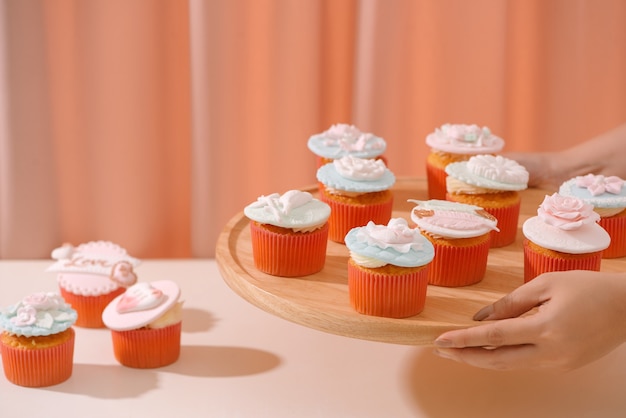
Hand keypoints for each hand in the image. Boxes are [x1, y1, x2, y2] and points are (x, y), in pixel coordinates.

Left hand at [433, 270, 625, 370]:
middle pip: (497, 361)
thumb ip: (510, 303)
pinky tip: (488, 350)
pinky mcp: (564, 367)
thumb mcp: (545, 284)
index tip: (440, 341)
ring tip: (457, 351)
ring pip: (510, 366)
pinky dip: (504, 358)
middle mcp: (552, 353)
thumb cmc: (588, 288)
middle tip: (440, 351)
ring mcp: (559, 364)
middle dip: (465, 357)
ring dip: (481, 359)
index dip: (463, 339)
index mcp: (546, 329)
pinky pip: (526, 364)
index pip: (494, 337)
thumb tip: (481, 319)